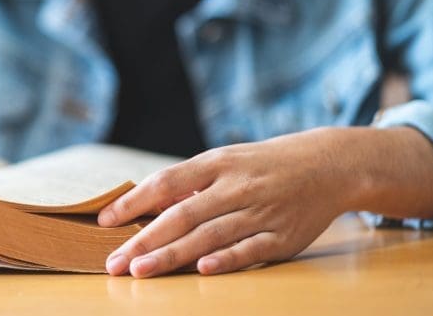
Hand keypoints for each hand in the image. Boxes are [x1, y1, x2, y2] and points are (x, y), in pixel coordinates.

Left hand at [98, 128, 353, 277]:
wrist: (327, 164)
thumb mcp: (225, 161)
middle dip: (143, 240)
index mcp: (216, 163)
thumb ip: (189, 183)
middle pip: (181, 215)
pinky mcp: (281, 237)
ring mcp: (259, 212)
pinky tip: (200, 270)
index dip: (133, 202)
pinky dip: (225, 260)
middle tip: (113, 262)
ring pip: (208, 236)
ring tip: (141, 271)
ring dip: (172, 255)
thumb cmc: (262, 165)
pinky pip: (248, 250)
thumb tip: (145, 205)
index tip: (105, 222)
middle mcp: (234, 186)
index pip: (165, 183)